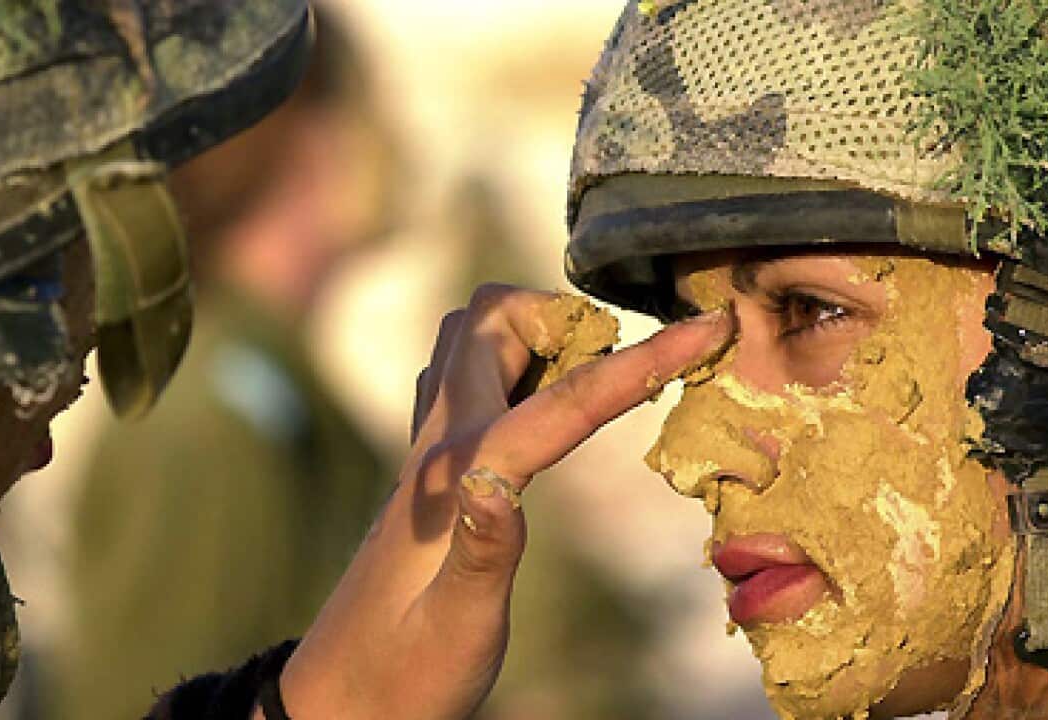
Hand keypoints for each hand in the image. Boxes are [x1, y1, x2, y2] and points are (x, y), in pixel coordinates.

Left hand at [274, 285, 731, 719]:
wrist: (338, 695)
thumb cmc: (402, 676)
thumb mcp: (456, 632)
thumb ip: (483, 556)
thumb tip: (500, 483)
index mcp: (459, 476)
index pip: (566, 399)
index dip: (645, 360)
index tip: (708, 328)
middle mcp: (437, 444)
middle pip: (493, 321)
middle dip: (565, 321)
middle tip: (616, 373)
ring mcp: (428, 449)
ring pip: (474, 338)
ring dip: (537, 337)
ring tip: (588, 391)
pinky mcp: (431, 467)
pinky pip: (469, 376)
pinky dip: (517, 365)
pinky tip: (543, 415)